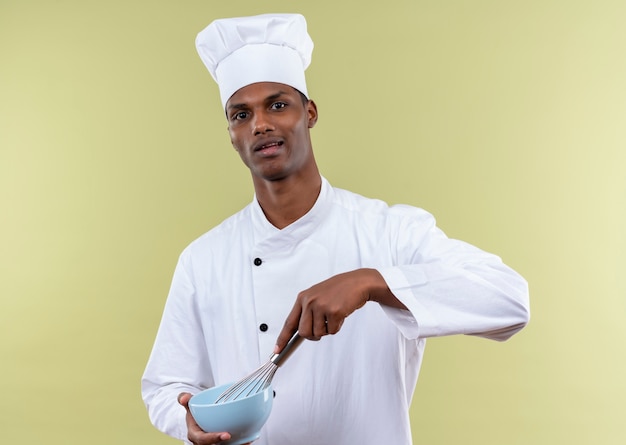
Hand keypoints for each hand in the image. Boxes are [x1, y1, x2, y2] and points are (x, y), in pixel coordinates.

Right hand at [178, 393, 252, 443]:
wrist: (197, 419)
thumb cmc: (194, 413)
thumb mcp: (189, 405)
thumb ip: (185, 399)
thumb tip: (184, 398)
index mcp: (195, 435)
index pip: (203, 440)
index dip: (214, 438)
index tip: (227, 435)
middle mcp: (203, 443)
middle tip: (242, 441)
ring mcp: (212, 444)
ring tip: (248, 441)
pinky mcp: (220, 444)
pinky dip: (238, 444)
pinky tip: (248, 440)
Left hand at [275, 269, 392, 351]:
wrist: (358, 282)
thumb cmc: (339, 290)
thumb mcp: (317, 296)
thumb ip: (307, 311)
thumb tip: (301, 331)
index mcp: (303, 298)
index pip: (289, 322)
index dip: (283, 338)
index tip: (277, 349)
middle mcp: (309, 301)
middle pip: (303, 332)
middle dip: (313, 335)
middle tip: (323, 327)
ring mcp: (321, 306)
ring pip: (318, 333)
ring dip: (327, 329)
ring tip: (333, 315)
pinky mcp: (334, 311)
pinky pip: (332, 331)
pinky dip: (338, 327)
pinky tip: (341, 314)